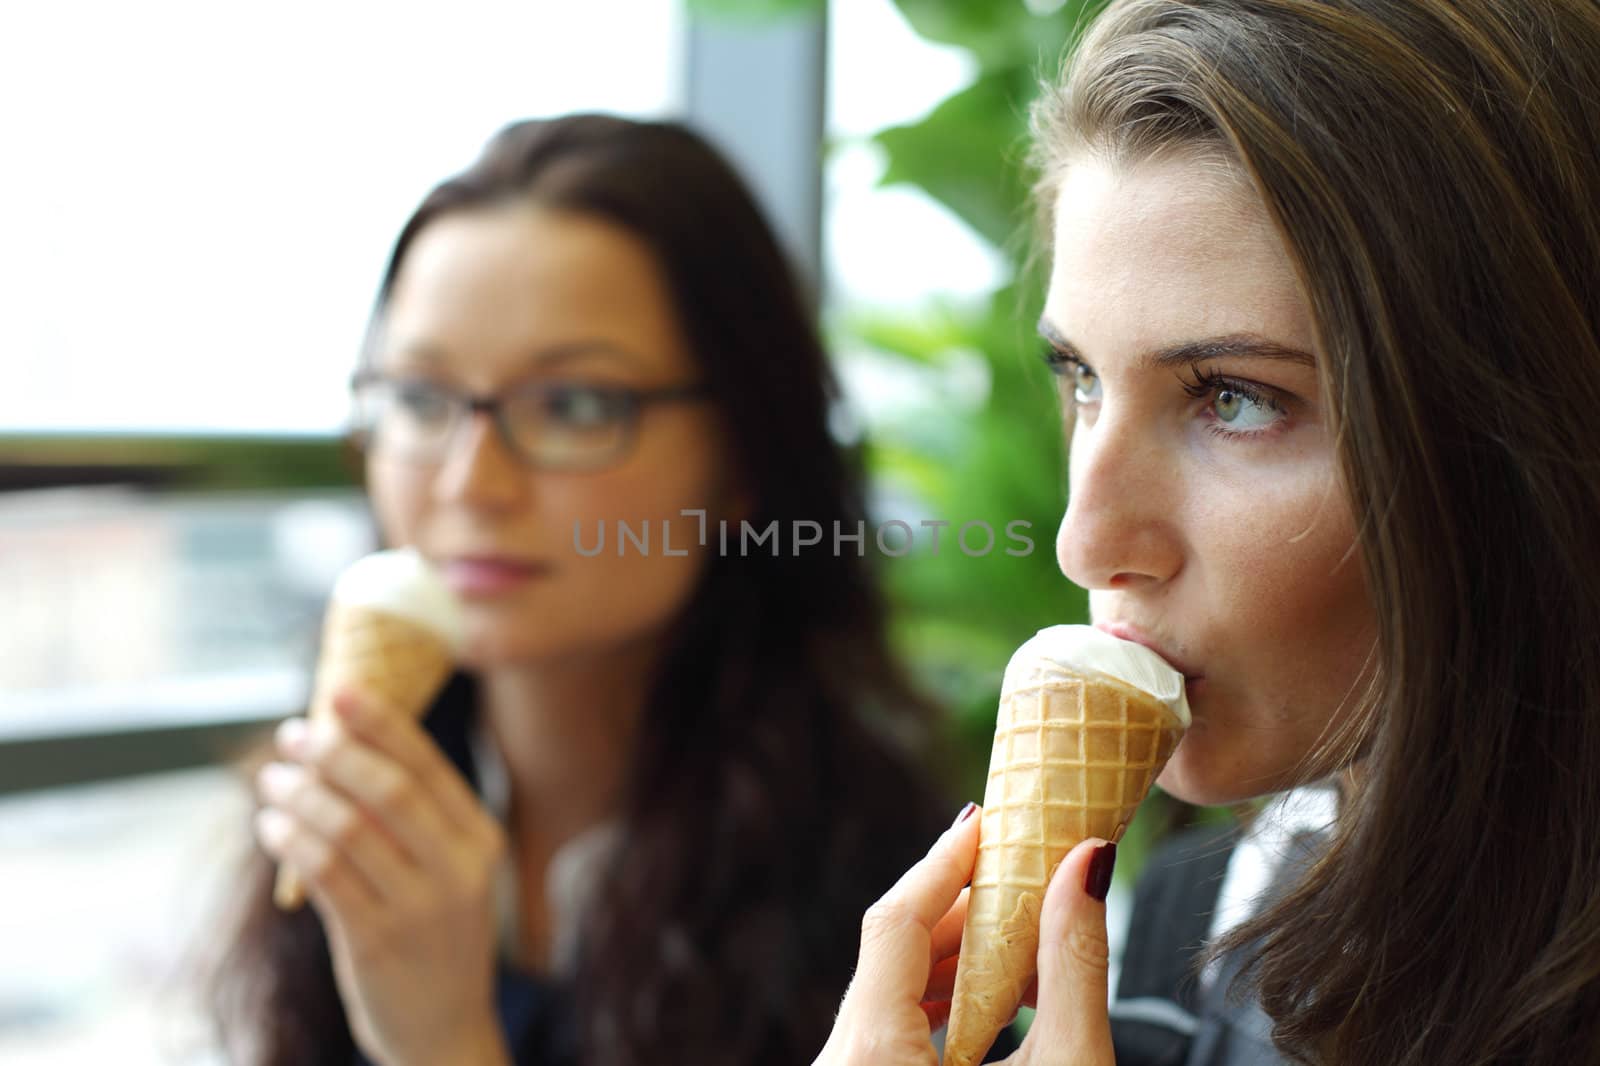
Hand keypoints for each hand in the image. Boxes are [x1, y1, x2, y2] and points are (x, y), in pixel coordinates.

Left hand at [254, 690, 510, 1065]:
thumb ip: (414, 819)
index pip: (427, 765)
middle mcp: (458, 869)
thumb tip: (345, 744)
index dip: (380, 723)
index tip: (338, 690)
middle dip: (333, 752)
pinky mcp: (376, 942)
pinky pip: (323, 875)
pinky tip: (272, 827)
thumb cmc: (435, 937)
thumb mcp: (448, 873)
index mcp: (480, 839)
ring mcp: (420, 908)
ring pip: (347, 829)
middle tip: (293, 734)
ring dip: (299, 796)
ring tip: (271, 782)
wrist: (446, 1031)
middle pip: (388, 789)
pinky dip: (290, 841)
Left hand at [814, 806, 1115, 1065]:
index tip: (989, 819)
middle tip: (1025, 865)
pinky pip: (895, 1023)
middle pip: (897, 950)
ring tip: (1031, 929)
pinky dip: (950, 998)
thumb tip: (1087, 864)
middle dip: (967, 905)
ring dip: (965, 954)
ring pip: (897, 986)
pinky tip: (1008, 992)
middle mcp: (843, 1064)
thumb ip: (1075, 966)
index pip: (896, 921)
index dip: (946, 861)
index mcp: (874, 1054)